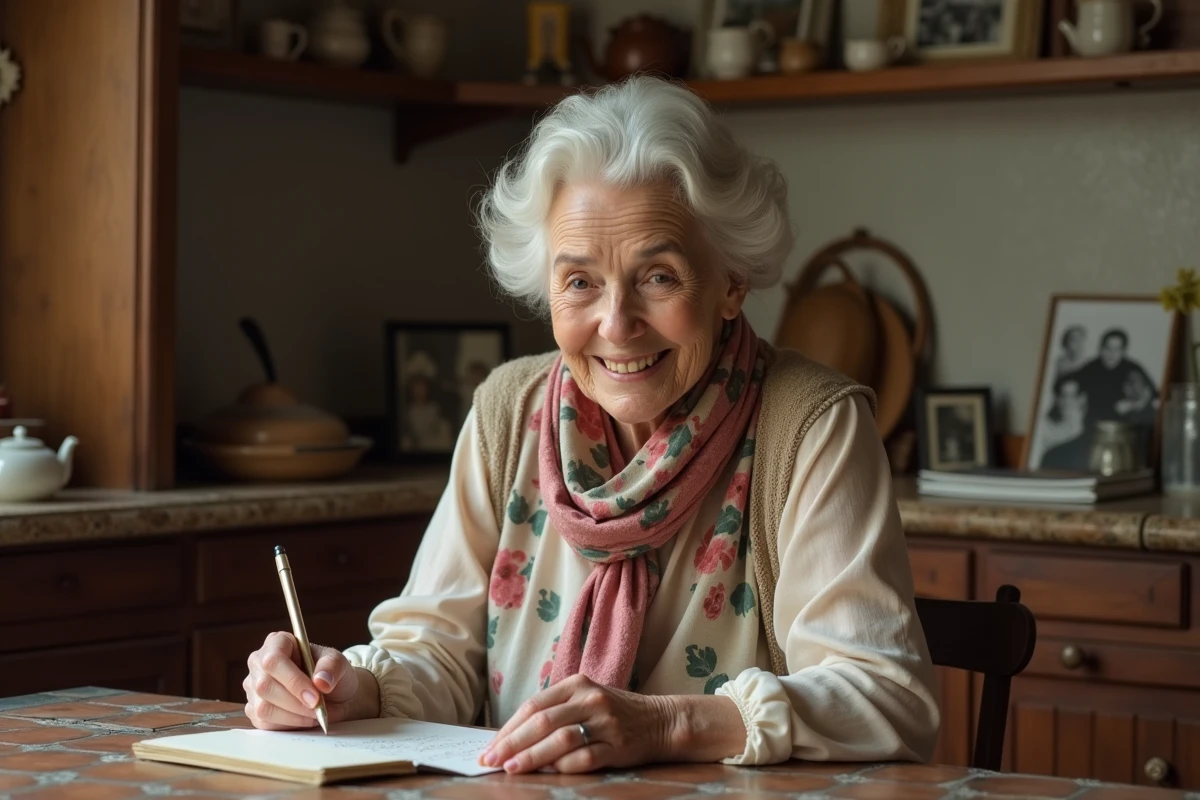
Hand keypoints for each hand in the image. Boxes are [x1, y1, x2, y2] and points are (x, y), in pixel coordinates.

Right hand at [243, 631, 374, 729]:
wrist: (333, 696)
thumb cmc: (332, 673)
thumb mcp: (340, 663)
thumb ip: (332, 667)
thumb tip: (320, 681)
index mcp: (277, 642)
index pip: (273, 660)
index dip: (293, 681)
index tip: (314, 696)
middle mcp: (259, 663)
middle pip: (265, 686)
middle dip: (295, 702)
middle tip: (317, 708)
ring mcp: (253, 687)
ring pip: (263, 707)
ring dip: (292, 716)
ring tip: (313, 713)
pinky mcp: (254, 709)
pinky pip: (264, 723)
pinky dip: (287, 725)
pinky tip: (303, 718)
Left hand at [479, 674, 676, 773]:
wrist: (661, 721)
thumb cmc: (614, 713)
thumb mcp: (585, 700)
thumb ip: (554, 713)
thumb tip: (513, 740)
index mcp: (577, 684)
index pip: (534, 706)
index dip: (508, 728)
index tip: (490, 746)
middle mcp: (590, 699)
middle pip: (542, 721)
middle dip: (512, 743)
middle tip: (491, 760)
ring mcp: (605, 722)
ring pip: (560, 739)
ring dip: (532, 756)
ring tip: (512, 768)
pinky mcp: (618, 745)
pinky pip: (585, 758)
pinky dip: (563, 766)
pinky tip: (548, 772)